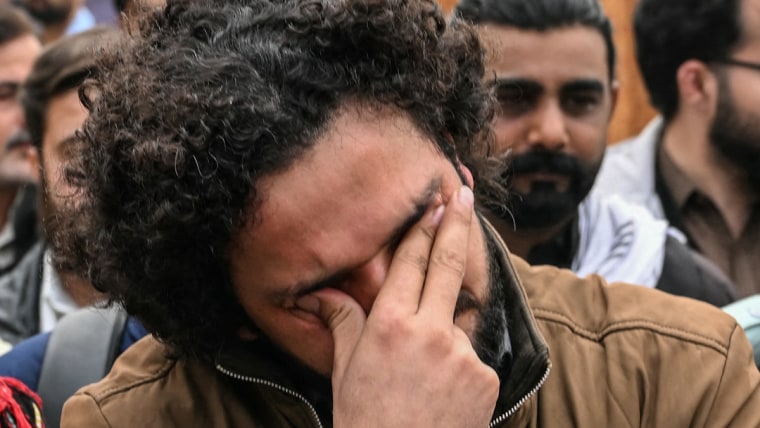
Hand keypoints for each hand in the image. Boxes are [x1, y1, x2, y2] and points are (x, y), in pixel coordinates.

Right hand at [299, 186, 498, 427]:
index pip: (411, 263)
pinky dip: (457, 366)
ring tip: (421, 375)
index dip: (424, 229)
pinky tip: (440, 393)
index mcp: (390, 325)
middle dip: (457, 223)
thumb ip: (343, 323)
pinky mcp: (485, 376)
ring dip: (444, 333)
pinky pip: (471, 357)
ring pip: (456, 322)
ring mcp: (462, 354)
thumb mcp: (345, 370)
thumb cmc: (365, 420)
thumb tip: (322, 294)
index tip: (436, 203)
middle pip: (447, 263)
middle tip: (463, 193)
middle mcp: (429, 331)